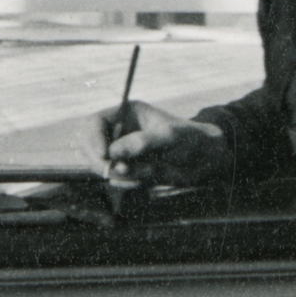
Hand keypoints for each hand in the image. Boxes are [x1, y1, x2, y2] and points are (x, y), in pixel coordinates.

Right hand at [96, 100, 228, 186]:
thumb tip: (112, 153)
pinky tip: (146, 180)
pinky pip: (115, 179)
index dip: (92, 140)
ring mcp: (122, 151)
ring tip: (146, 173)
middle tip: (122, 172)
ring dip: (119, 174)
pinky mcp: (128, 169)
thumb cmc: (191, 139)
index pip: (93, 123)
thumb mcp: (171, 137)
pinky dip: (126, 183)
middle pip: (88, 146)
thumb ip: (142, 142)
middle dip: (102, 162)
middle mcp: (120, 131)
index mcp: (126, 114)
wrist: (207, 160)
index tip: (104, 158)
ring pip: (101, 166)